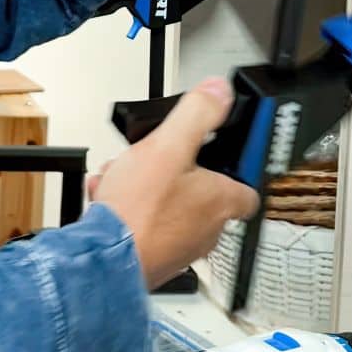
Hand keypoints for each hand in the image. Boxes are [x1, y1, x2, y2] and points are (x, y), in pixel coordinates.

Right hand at [89, 78, 259, 290]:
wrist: (104, 260)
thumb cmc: (139, 211)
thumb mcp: (167, 146)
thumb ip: (196, 114)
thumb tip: (219, 92)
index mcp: (220, 201)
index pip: (248, 190)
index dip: (237, 170)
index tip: (224, 157)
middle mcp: (207, 230)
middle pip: (201, 195)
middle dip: (176, 174)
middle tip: (155, 162)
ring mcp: (180, 247)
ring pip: (170, 208)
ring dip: (148, 190)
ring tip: (124, 178)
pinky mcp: (153, 258)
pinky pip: (146, 225)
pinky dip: (130, 210)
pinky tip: (109, 198)